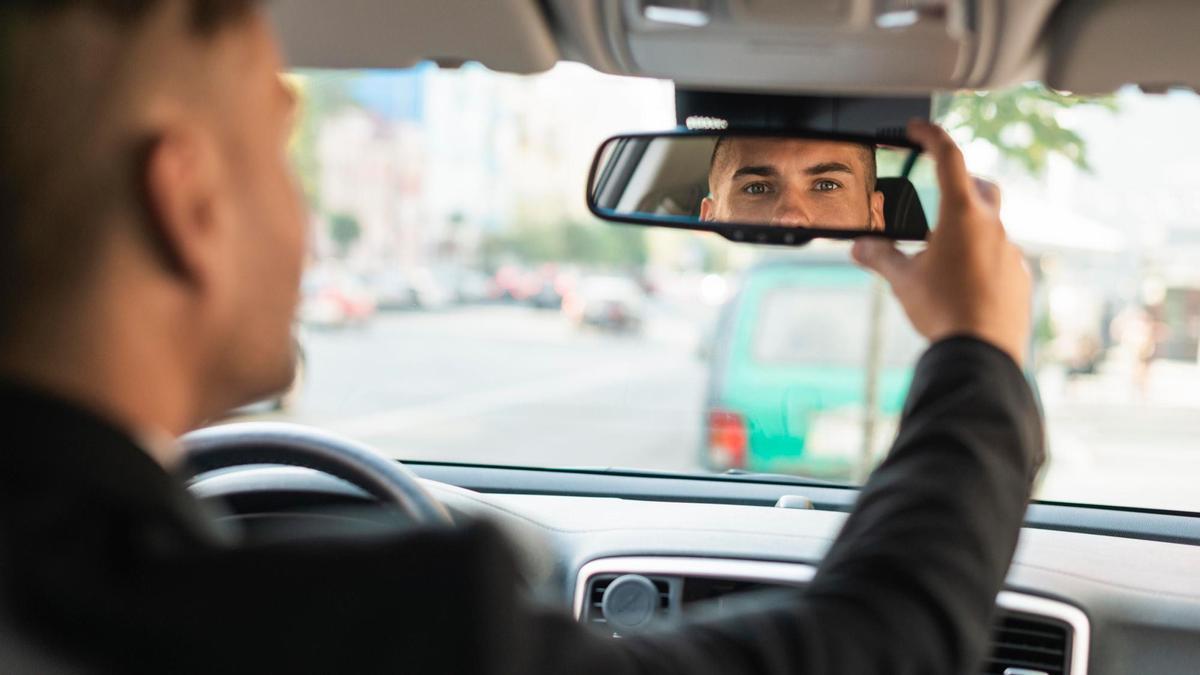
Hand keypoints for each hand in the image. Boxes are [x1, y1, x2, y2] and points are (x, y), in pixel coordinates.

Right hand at [851, 120, 1031, 365]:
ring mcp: (1010, 251)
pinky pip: (1000, 255)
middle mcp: (992, 226)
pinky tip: (963, 280)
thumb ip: (880, 257)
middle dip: (962, 179)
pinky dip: (981, 257)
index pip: (949, 157)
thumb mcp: (903, 281)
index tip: (916, 128)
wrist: (983, 351)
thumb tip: (860, 247)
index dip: (931, 135)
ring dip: (969, 226)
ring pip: (991, 224)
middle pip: (981, 185)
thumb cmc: (943, 310)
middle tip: (940, 187)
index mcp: (962, 215)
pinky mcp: (1019, 276)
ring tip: (943, 248)